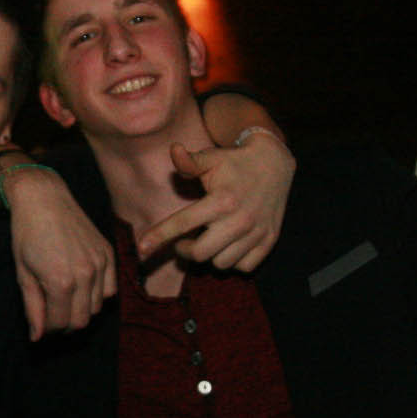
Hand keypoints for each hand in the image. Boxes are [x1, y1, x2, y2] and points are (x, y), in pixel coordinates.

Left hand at [5, 166, 114, 338]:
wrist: (44, 199)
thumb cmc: (26, 234)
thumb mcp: (23, 273)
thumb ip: (33, 308)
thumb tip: (37, 337)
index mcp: (60, 282)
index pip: (59, 324)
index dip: (48, 329)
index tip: (40, 325)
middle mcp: (85, 275)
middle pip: (81, 320)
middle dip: (65, 325)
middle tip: (52, 316)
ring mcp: (100, 264)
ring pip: (97, 307)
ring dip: (81, 311)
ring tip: (65, 301)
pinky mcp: (108, 254)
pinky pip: (111, 289)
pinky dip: (99, 296)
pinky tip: (83, 289)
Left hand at [136, 134, 295, 270]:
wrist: (275, 163)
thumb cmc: (234, 161)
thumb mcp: (211, 158)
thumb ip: (190, 161)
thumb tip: (174, 151)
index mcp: (222, 200)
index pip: (183, 224)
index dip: (159, 237)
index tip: (142, 249)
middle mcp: (240, 220)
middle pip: (200, 254)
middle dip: (185, 250)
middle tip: (183, 241)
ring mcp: (256, 233)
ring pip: (221, 263)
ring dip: (209, 255)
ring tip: (207, 239)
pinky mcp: (268, 241)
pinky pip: (244, 266)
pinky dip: (233, 261)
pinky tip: (228, 245)